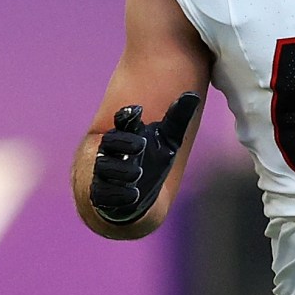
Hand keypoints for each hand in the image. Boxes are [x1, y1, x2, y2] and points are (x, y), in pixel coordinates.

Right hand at [88, 91, 199, 223]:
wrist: (138, 198)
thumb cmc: (151, 163)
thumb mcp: (168, 141)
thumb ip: (177, 119)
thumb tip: (192, 96)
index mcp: (125, 134)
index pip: (122, 121)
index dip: (127, 116)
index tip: (138, 111)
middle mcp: (110, 152)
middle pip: (109, 141)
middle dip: (123, 142)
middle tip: (141, 145)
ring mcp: (104, 174)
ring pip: (104, 168)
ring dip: (121, 170)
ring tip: (137, 172)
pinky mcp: (102, 195)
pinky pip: (103, 194)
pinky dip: (118, 194)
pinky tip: (133, 194)